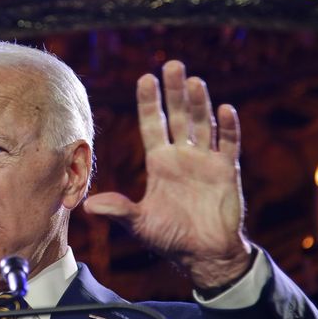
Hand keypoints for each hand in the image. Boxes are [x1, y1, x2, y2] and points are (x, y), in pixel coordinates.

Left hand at [83, 61, 250, 289]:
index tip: (145, 77)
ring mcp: (206, 161)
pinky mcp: (227, 171)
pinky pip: (228, 144)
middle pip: (178, 116)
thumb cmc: (169, 237)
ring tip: (195, 82)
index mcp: (159, 162)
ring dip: (200, 103)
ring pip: (203, 124)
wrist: (202, 253)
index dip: (149, 102)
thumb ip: (119, 210)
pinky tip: (225, 109)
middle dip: (175, 91)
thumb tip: (89, 206)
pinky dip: (227, 128)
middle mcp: (182, 156)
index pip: (152, 124)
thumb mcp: (139, 223)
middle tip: (172, 64)